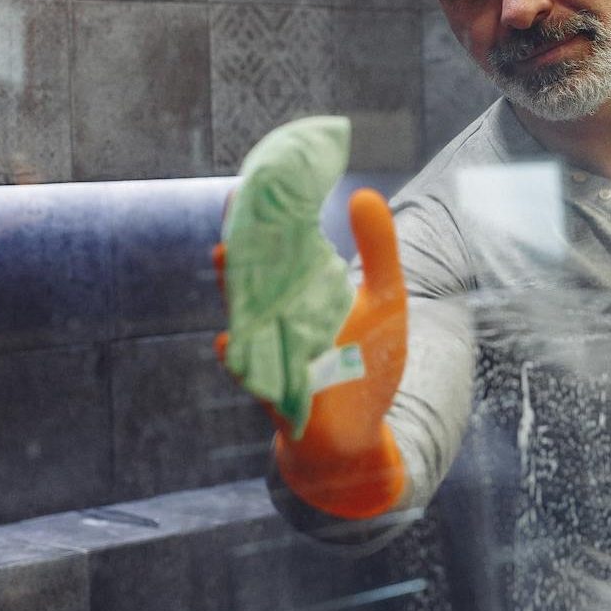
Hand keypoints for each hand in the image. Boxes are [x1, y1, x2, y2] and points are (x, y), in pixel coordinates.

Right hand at [212, 117, 409, 519]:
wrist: (361, 432)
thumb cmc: (368, 362)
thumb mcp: (385, 300)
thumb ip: (378, 251)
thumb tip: (364, 193)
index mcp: (304, 289)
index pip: (280, 246)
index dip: (269, 217)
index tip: (259, 179)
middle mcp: (282, 316)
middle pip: (256, 275)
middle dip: (244, 244)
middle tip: (234, 205)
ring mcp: (276, 354)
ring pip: (247, 317)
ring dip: (235, 291)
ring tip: (225, 258)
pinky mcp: (279, 394)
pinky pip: (251, 376)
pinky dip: (239, 360)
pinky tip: (227, 341)